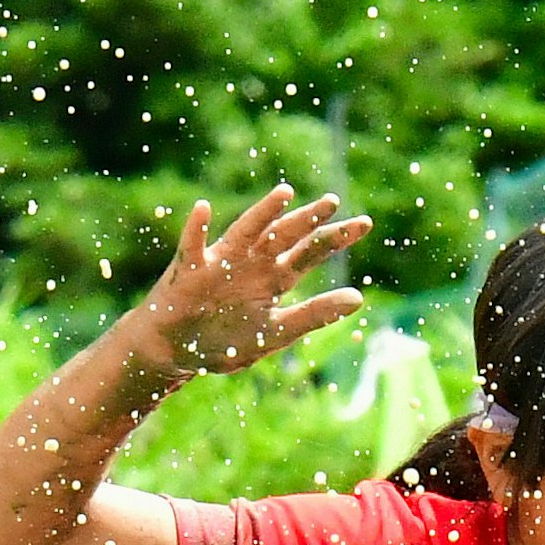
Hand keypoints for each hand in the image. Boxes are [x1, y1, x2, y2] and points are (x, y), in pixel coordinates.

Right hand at [129, 187, 372, 379]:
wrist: (179, 351)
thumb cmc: (226, 339)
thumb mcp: (278, 332)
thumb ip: (315, 314)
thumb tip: (359, 298)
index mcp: (275, 278)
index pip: (310, 252)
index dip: (335, 237)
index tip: (365, 223)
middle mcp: (252, 263)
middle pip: (284, 235)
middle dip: (308, 219)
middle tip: (334, 201)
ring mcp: (220, 262)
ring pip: (245, 232)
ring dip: (263, 213)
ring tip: (285, 193)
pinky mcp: (189, 270)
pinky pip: (192, 246)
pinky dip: (196, 228)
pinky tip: (203, 209)